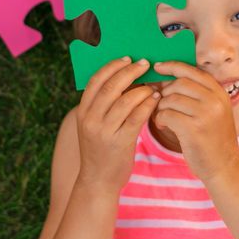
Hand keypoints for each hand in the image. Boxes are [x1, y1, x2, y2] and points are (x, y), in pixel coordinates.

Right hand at [75, 57, 159, 193]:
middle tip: (145, 64)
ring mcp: (104, 131)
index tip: (127, 58)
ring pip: (125, 101)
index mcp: (83, 111)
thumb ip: (104, 105)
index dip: (112, 66)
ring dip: (142, 89)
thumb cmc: (101, 149)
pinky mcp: (120, 142)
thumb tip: (126, 78)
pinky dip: (147, 105)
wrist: (98, 180)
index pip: (95, 80)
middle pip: (110, 87)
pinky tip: (155, 100)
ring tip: (154, 85)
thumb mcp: (95, 125)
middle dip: (129, 72)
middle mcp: (91, 119)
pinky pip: (136, 117)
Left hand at [152, 61, 238, 182]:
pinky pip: (166, 114)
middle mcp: (214, 100)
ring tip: (164, 117)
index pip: (192, 70)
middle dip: (164, 92)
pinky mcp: (194, 128)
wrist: (224, 166)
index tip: (158, 67)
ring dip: (161, 107)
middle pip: (179, 83)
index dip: (172, 66)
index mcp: (219, 92)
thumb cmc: (213, 138)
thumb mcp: (214, 111)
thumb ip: (198, 94)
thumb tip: (166, 78)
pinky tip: (163, 125)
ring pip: (170, 98)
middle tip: (160, 102)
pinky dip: (160, 119)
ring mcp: (205, 114)